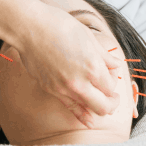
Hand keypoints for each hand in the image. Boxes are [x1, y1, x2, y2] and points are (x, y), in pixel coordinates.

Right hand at [14, 2, 121, 128]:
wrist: (30, 27)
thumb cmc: (59, 25)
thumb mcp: (87, 36)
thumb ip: (104, 55)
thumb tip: (115, 64)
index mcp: (92, 67)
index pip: (111, 87)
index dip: (114, 81)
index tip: (110, 73)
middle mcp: (80, 82)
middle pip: (104, 106)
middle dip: (112, 103)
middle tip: (113, 96)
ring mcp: (64, 89)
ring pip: (89, 110)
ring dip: (99, 108)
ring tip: (102, 101)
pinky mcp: (51, 90)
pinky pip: (71, 108)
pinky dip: (82, 116)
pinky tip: (89, 120)